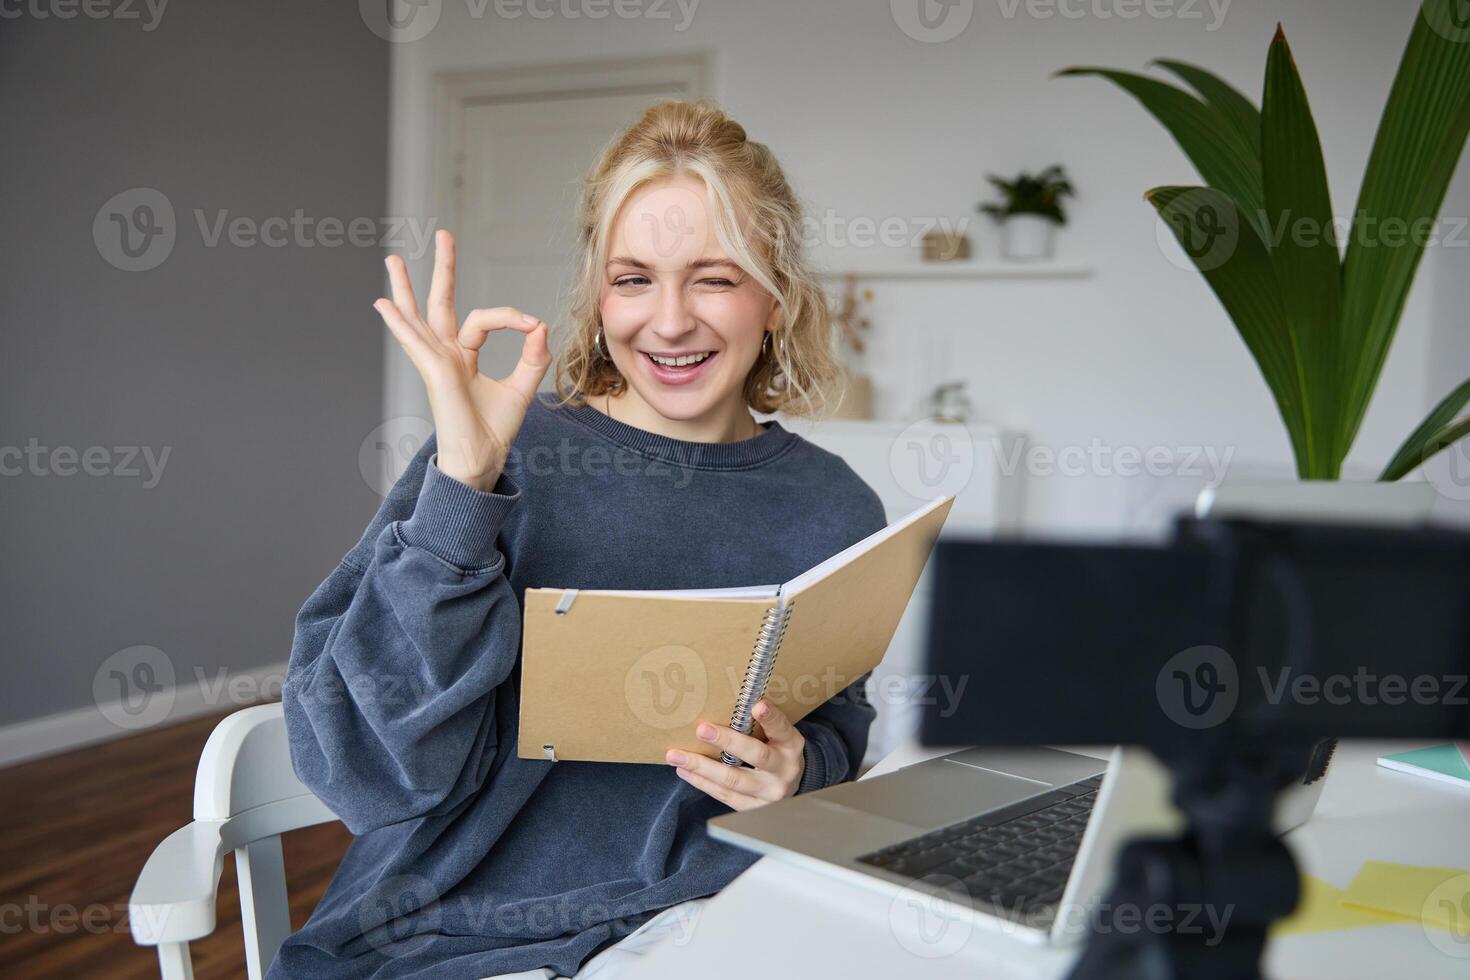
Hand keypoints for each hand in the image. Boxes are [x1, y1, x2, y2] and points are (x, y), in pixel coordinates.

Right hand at [373, 230, 551, 489]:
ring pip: (418, 317)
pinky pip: (417, 343)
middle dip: (442, 269)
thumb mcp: (522, 387)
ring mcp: (436, 362)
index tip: (533, 326)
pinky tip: (384, 305)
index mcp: (462, 356)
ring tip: (393, 259)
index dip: (510, 318)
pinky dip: (400, 324)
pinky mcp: (435, 374)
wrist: (482, 459)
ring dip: (405, 288)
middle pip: (439, 304)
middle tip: (443, 235)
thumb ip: (532, 357)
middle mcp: (445, 355)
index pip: (482, 320)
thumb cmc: (494, 430)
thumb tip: (540, 325)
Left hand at [664, 699, 805, 810]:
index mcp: (791, 745)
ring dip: (702, 767)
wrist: (788, 784)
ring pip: (733, 780)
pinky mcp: (753, 808)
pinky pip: (725, 796)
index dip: (770, 718)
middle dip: (727, 742)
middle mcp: (784, 770)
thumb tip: (731, 701)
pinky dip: (703, 783)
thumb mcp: (777, 734)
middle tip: (702, 729)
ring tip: (677, 756)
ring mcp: (770, 793)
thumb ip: (759, 722)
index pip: (781, 729)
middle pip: (756, 756)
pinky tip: (685, 771)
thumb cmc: (776, 751)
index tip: (757, 705)